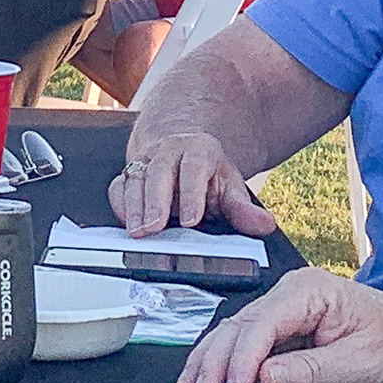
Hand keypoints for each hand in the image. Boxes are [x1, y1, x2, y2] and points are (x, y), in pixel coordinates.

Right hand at [112, 128, 274, 237]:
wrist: (184, 152)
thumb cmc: (208, 175)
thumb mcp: (230, 187)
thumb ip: (243, 209)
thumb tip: (264, 225)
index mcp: (199, 150)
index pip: (194, 169)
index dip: (191, 194)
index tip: (190, 220)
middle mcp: (168, 151)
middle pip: (158, 172)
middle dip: (155, 201)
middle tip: (154, 228)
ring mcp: (146, 161)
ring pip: (135, 179)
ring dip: (134, 207)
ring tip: (138, 233)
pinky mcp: (128, 173)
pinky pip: (119, 187)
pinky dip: (120, 205)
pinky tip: (126, 224)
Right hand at [174, 271, 382, 382]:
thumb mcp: (361, 364)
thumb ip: (311, 372)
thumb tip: (265, 379)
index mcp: (310, 290)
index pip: (261, 324)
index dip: (240, 361)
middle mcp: (293, 293)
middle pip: (240, 327)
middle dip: (215, 362)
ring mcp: (286, 310)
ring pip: (236, 333)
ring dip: (212, 362)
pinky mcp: (286, 330)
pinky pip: (248, 344)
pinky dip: (226, 363)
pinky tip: (208, 378)